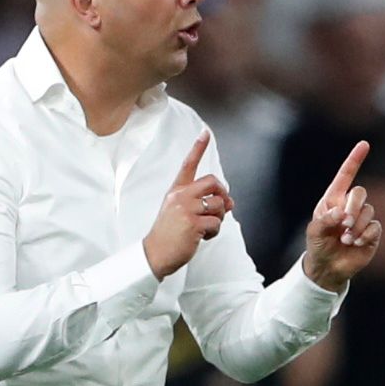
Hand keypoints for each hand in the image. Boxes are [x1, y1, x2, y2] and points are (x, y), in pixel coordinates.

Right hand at [143, 132, 228, 278]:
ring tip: (205, 228)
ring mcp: (186, 209)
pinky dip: (214, 232)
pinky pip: (217, 223)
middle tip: (223, 206)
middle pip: (213, 182)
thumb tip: (229, 202)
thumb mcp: (181, 212)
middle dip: (223, 194)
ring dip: (218, 218)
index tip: (205, 133)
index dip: (197, 148)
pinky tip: (203, 237)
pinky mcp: (193, 223)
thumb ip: (203, 203)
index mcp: (176, 191)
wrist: (156, 253)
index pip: (188, 165)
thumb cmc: (170, 233)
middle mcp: (180, 196)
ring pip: (218, 205)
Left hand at [303, 140, 382, 291]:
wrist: (329, 267)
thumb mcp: (314, 231)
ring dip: (357, 226)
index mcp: (334, 199)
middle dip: (353, 207)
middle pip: (360, 193)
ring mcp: (362, 219)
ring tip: (346, 240)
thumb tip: (342, 214)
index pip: (346, 175)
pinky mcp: (372, 233)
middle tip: (343, 224)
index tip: (364, 144)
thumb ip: (325, 219)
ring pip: (369, 211)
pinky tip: (356, 244)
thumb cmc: (318, 245)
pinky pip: (375, 227)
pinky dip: (365, 236)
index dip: (355, 159)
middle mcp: (350, 206)